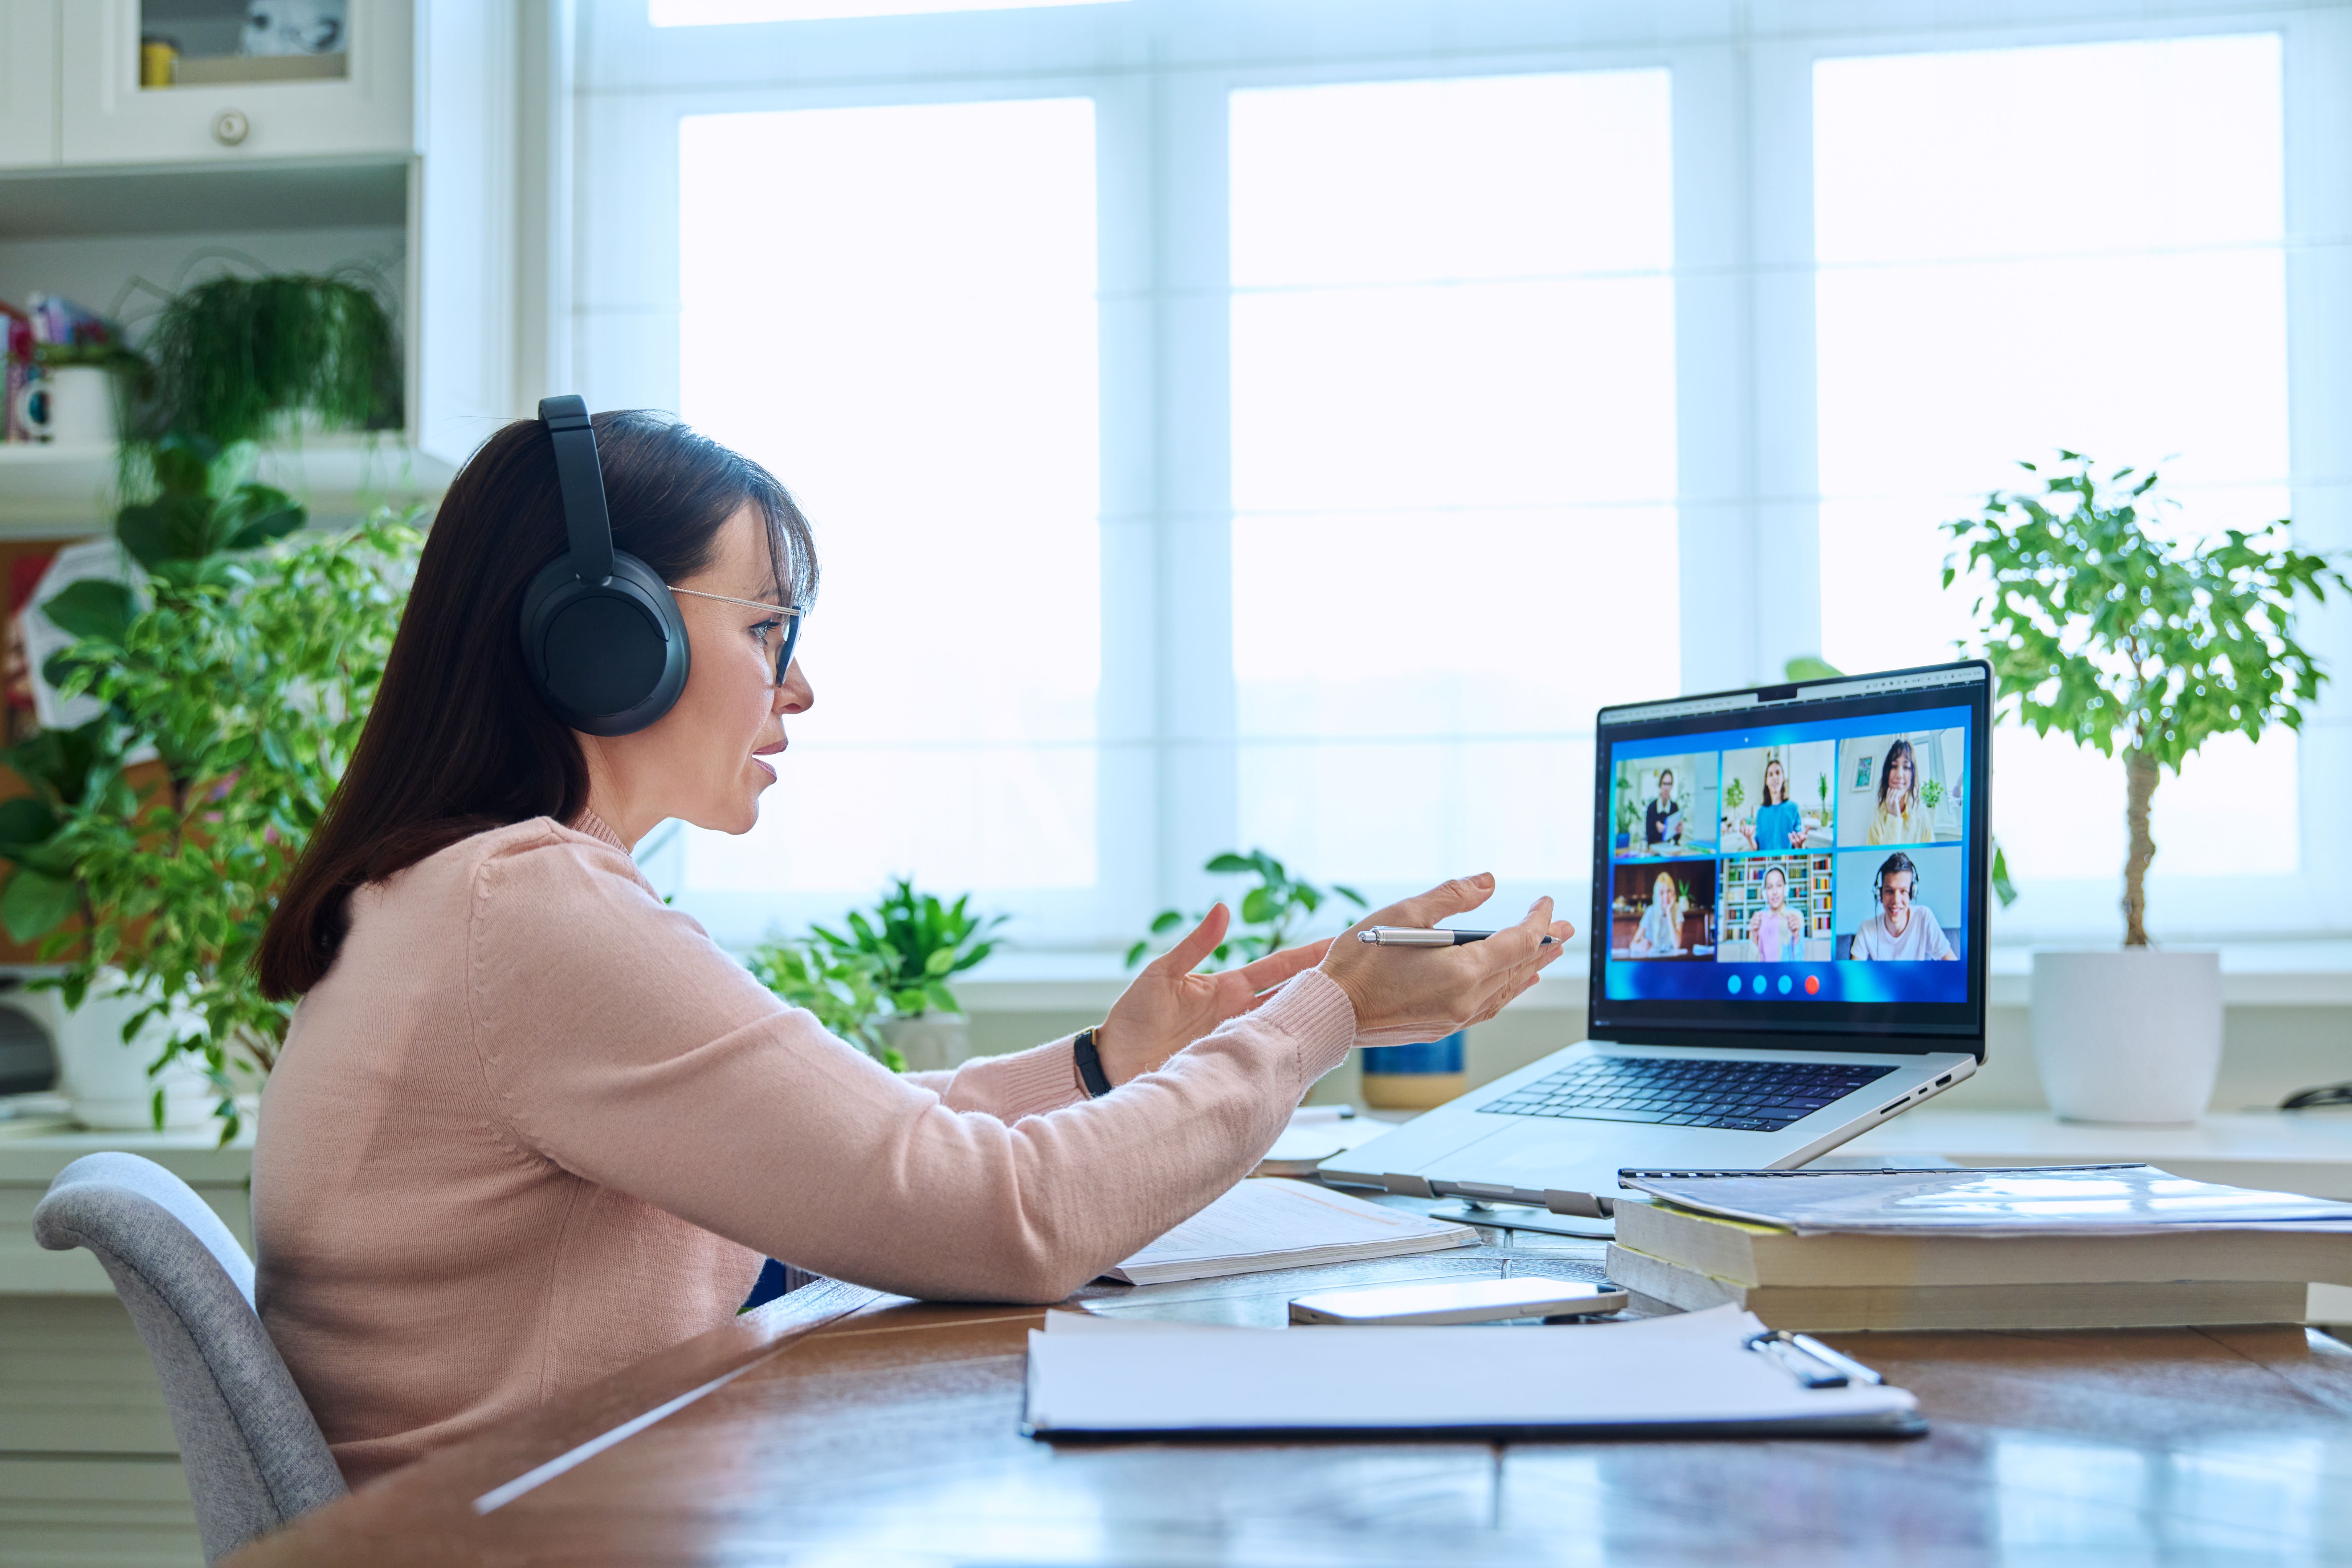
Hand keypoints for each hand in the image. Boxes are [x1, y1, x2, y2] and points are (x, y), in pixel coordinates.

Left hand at [1095, 905, 1329, 1084]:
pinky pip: (1269, 1058)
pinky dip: (1292, 1054)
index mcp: (1228, 988)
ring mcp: (1238, 1040)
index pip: (1279, 967)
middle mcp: (1239, 1014)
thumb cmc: (1133, 1016)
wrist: (1113, 1061)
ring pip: (1286, 1027)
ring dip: (1314, 1019)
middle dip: (1324, 986)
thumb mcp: (1162, 974)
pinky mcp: (1231, 1064)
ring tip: (1351, 1012)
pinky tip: (1316, 1052)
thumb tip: (1223, 909)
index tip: (1337, 941)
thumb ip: (1195, 945)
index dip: (1308, 954)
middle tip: (1360, 977)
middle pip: (1292, 997)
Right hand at [1318, 874, 1572, 1044]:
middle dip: (1544, 945)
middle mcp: (1466, 1000)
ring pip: (1506, 992)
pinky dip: (1505, 991)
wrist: (1329, 1012)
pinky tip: (1508, 985)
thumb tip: (1488, 882)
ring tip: (1544, 955)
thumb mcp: (1404, 914)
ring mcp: (1454, 1019)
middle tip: (1565, 928)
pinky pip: (1487, 1008)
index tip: (1546, 902)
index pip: (1520, 941)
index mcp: (1463, 971)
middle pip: (1520, 968)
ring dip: (1529, 970)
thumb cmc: (1358, 962)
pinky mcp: (1440, 1028)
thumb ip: (1451, 896)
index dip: (1539, 920)